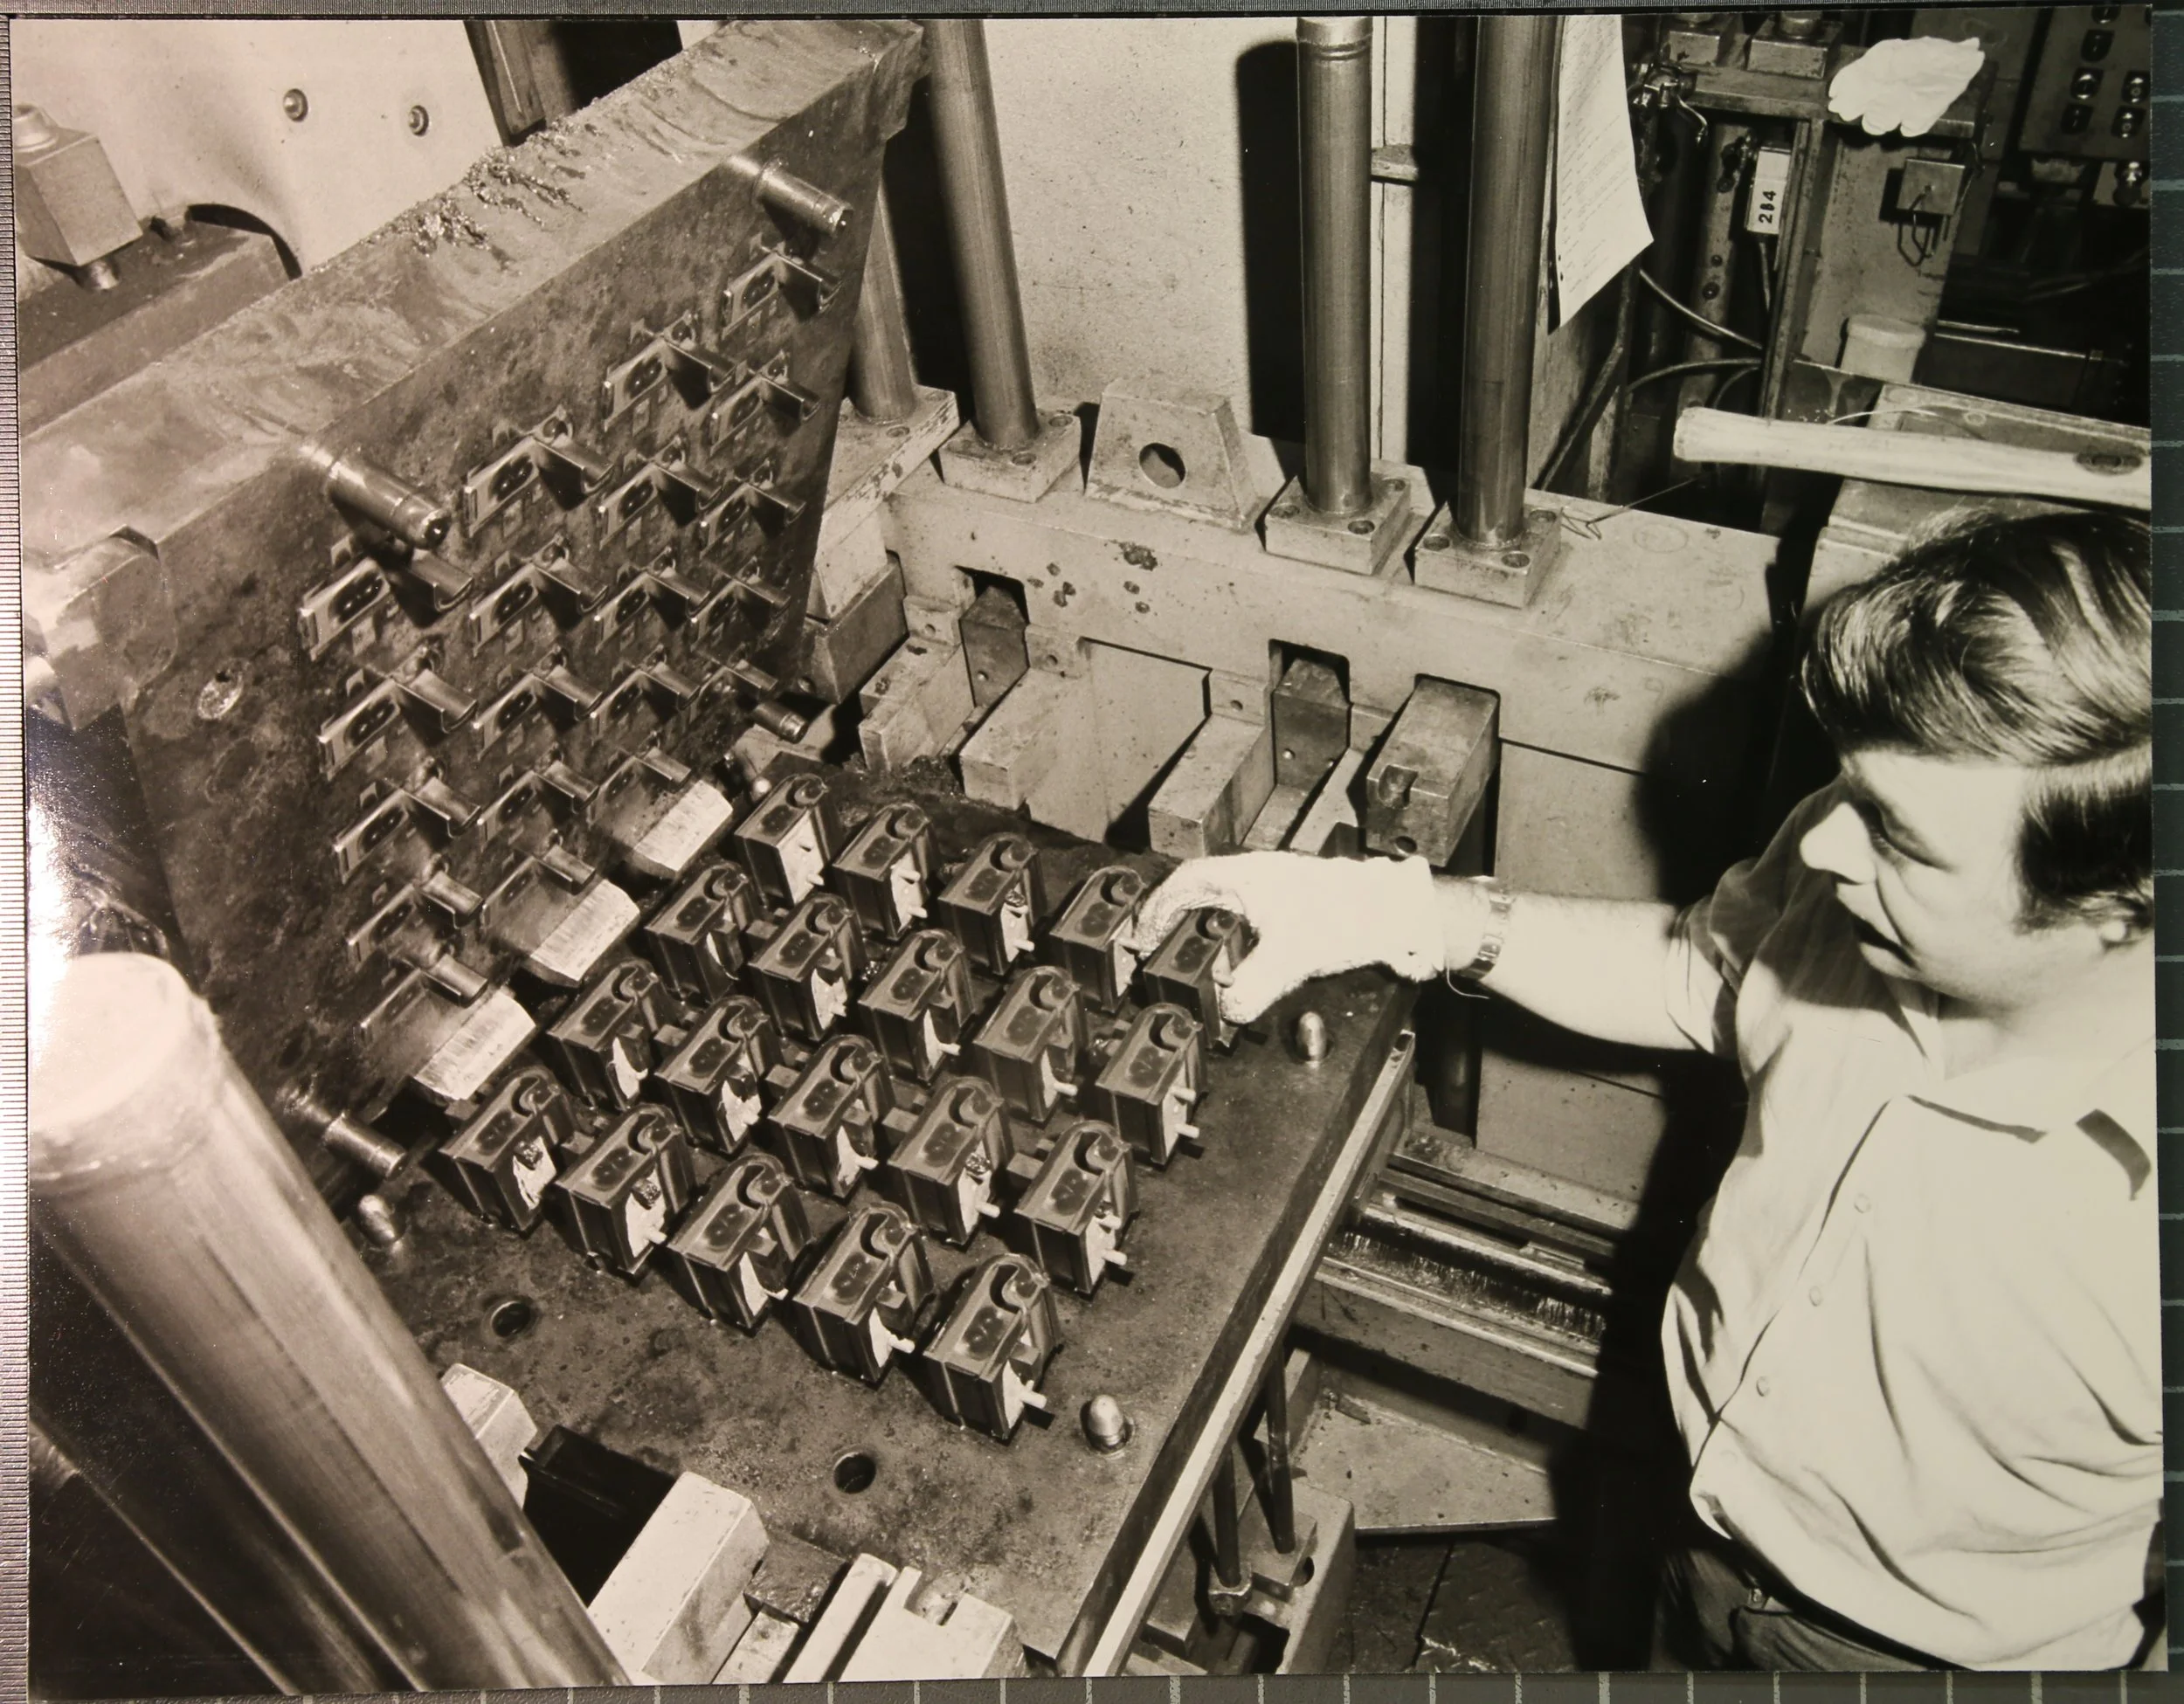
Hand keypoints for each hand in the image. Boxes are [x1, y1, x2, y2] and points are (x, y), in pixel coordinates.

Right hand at [1127, 851, 1439, 1022]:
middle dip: (1173, 921)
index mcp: (1247, 876)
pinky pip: (1246, 921)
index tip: (1140, 936)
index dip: (1157, 909)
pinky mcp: (1292, 910)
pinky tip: (1233, 963)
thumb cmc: (1351, 916)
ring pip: (1223, 906)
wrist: (1400, 913)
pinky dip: (1230, 941)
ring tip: (1186, 959)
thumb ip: (1252, 987)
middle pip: (1199, 893)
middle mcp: (1257, 878)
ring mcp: (1275, 891)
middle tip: (1154, 949)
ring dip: (1201, 930)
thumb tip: (1227, 1009)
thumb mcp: (1292, 957)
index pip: (1186, 883)